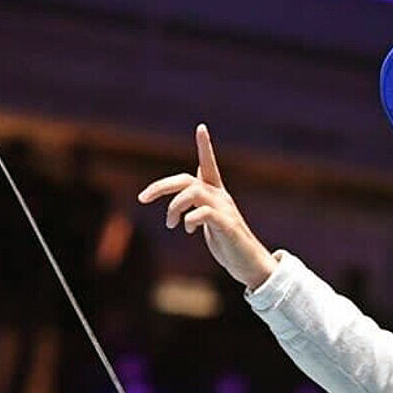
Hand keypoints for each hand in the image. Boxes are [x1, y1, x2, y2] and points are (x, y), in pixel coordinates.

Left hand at [138, 124, 277, 290]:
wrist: (249, 264)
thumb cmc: (228, 243)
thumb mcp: (210, 220)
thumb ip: (200, 203)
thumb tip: (189, 189)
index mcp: (216, 195)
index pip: (209, 165)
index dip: (205, 147)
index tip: (201, 127)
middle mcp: (221, 198)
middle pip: (188, 180)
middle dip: (161, 186)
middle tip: (143, 198)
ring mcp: (225, 210)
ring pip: (194, 192)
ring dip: (174, 207)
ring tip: (170, 224)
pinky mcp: (228, 226)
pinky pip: (205, 213)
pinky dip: (190, 219)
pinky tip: (188, 229)